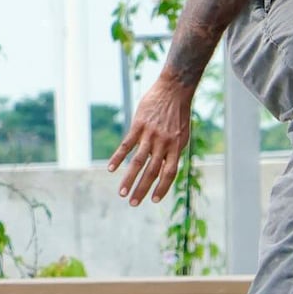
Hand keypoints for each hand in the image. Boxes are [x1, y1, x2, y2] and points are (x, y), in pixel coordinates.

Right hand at [109, 77, 192, 204]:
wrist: (174, 89)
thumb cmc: (178, 113)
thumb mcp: (181, 134)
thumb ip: (173, 151)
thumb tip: (166, 168)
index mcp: (177, 147)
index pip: (170, 173)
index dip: (162, 187)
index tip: (154, 200)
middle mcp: (164, 143)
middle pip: (152, 171)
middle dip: (142, 189)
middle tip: (133, 203)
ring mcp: (151, 135)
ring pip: (138, 162)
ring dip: (129, 179)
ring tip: (122, 193)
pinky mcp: (139, 125)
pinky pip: (127, 145)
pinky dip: (118, 157)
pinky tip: (111, 169)